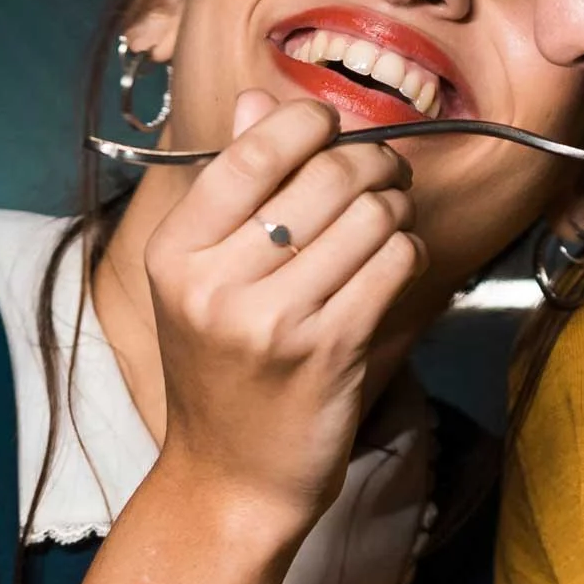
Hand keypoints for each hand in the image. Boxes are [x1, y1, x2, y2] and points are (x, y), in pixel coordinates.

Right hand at [140, 94, 426, 529]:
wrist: (231, 481)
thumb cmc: (223, 370)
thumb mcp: (199, 279)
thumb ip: (231, 187)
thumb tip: (260, 102)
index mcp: (175, 252)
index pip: (253, 151)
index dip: (308, 122)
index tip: (330, 128)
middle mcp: (217, 283)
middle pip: (325, 175)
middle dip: (371, 162)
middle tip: (383, 173)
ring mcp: (275, 320)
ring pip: (371, 215)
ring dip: (397, 206)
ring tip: (390, 218)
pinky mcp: (331, 351)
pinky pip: (394, 264)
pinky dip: (407, 250)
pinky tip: (394, 261)